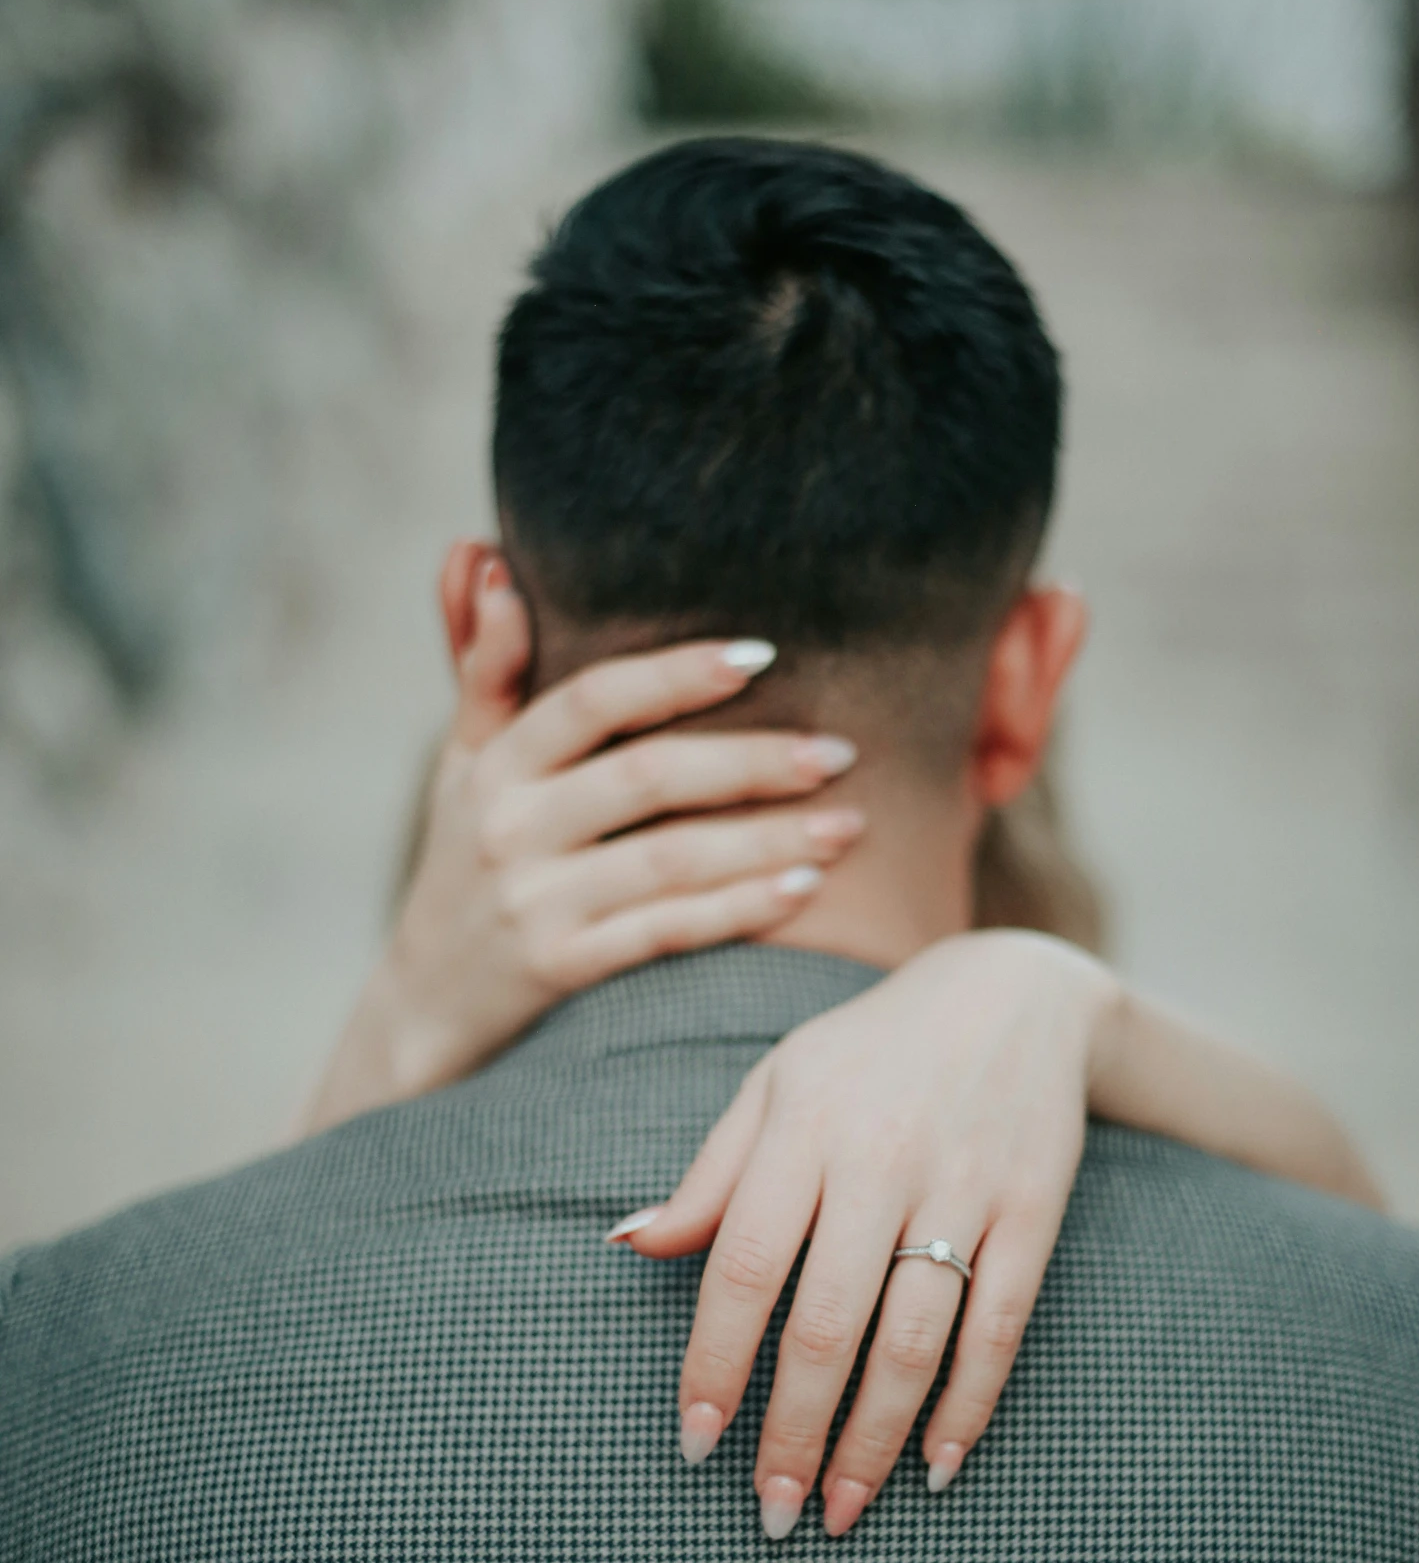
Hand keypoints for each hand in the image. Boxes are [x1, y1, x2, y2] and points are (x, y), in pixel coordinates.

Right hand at [303, 623, 863, 1131]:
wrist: (425, 1007)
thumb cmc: (466, 863)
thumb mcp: (460, 763)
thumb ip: (483, 666)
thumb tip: (482, 555)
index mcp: (494, 762)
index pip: (591, 701)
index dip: (674, 675)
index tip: (761, 657)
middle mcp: (507, 827)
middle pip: (647, 777)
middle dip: (751, 762)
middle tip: (840, 751)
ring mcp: (534, 902)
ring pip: (669, 859)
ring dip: (767, 839)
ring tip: (849, 823)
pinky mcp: (559, 970)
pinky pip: (665, 932)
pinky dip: (738, 909)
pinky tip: (805, 889)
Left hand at [611, 931, 1120, 1538]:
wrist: (1014, 994)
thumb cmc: (868, 1054)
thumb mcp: (776, 1085)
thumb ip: (709, 1175)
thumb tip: (628, 1245)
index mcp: (803, 1127)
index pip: (745, 1267)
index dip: (715, 1363)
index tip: (696, 1443)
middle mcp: (882, 1159)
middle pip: (827, 1322)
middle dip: (793, 1430)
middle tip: (772, 1511)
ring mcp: (965, 1187)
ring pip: (914, 1339)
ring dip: (873, 1439)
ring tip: (839, 1508)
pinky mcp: (1033, 1211)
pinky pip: (998, 1327)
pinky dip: (967, 1407)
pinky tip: (935, 1469)